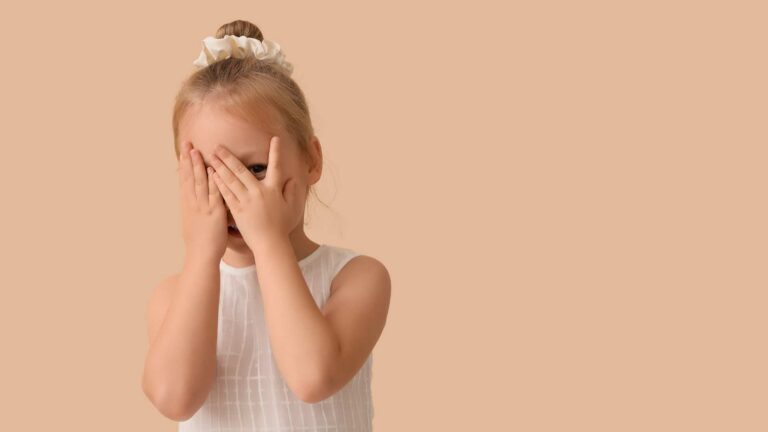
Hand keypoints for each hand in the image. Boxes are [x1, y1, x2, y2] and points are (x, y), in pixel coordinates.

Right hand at [177, 141, 228, 261]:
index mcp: (188, 206)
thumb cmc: (200, 244)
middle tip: (186, 143)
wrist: (201, 257)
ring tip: (195, 150)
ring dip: (197, 166)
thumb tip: (194, 203)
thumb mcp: (193, 223)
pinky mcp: (213, 213)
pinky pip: (213, 193)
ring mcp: (202, 208)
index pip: (184, 181)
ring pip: (198, 182)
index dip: (183, 165)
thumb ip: (195, 211)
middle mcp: (192, 204)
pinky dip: (213, 181)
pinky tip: (213, 170)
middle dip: (187, 159)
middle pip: (188, 177)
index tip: (183, 152)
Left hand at [209, 135, 302, 249]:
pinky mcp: (237, 210)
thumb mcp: (291, 207)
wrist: (270, 243)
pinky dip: (218, 183)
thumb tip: (294, 179)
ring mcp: (247, 200)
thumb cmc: (281, 226)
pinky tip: (211, 175)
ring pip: (230, 180)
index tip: (275, 138)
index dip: (276, 152)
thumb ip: (291, 191)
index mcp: (273, 189)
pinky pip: (226, 194)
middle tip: (218, 146)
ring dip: (219, 167)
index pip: (276, 167)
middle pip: (241, 170)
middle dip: (229, 157)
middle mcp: (259, 192)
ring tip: (211, 157)